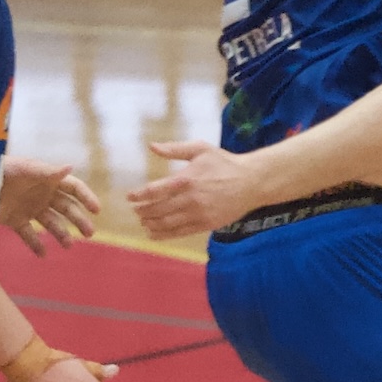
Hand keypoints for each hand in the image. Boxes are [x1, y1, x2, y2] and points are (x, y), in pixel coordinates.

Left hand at [0, 158, 99, 257]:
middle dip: (79, 220)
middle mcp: (42, 194)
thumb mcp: (24, 169)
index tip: (96, 210)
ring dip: (62, 234)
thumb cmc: (1, 169)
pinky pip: (29, 235)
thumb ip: (47, 172)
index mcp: (48, 179)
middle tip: (90, 234)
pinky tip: (43, 255)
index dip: (86, 197)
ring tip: (68, 246)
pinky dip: (36, 245)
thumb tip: (70, 167)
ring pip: (51, 223)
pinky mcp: (15, 220)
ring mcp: (30, 208)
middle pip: (67, 208)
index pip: (73, 188)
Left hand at [128, 139, 263, 239]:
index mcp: (186, 178)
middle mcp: (189, 198)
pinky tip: (154, 234)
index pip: (154, 190)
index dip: (139, 196)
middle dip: (142, 211)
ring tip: (143, 222)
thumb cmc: (224, 163)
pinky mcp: (205, 224)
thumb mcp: (201, 149)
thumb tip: (152, 146)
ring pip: (166, 223)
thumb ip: (175, 149)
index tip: (130, 197)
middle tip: (135, 211)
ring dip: (150, 224)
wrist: (251, 181)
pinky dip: (163, 235)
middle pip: (157, 209)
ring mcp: (197, 213)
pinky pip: (179, 232)